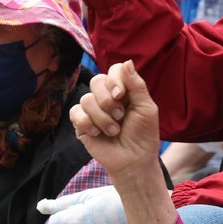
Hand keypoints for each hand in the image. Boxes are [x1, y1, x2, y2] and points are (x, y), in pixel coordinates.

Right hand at [70, 60, 160, 180]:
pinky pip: (75, 112)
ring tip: (114, 131)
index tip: (121, 95)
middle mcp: (106, 96)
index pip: (113, 70)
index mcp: (123, 90)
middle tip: (120, 117)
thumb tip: (127, 61)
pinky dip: (88, 124)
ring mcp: (92, 109)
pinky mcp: (81, 123)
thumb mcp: (146, 109)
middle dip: (108, 101)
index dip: (114, 80)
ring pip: (87, 99)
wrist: (133, 161)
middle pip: (96, 81)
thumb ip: (137, 86)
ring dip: (102, 118)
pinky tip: (99, 134)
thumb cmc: (143, 136)